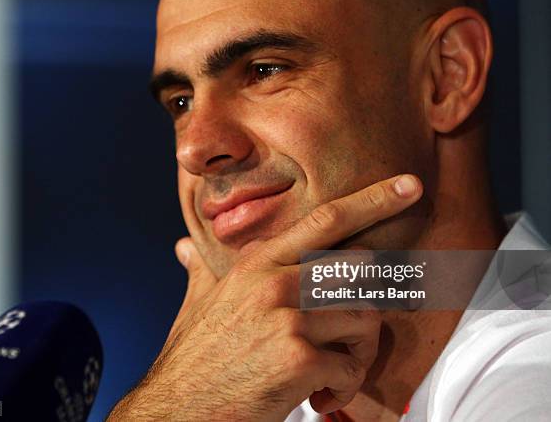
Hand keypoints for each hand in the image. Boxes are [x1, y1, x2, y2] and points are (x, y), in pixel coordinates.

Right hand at [107, 174, 421, 420]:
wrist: (176, 409)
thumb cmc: (194, 357)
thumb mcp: (197, 303)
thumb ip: (201, 269)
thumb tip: (184, 246)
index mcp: (258, 264)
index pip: (326, 219)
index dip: (373, 200)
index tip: (409, 186)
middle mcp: (275, 281)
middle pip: (361, 268)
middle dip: (366, 303)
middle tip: (348, 337)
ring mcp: (287, 317)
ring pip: (365, 318)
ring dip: (358, 354)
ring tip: (331, 374)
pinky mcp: (297, 358)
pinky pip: (352, 366)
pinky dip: (345, 388)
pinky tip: (320, 398)